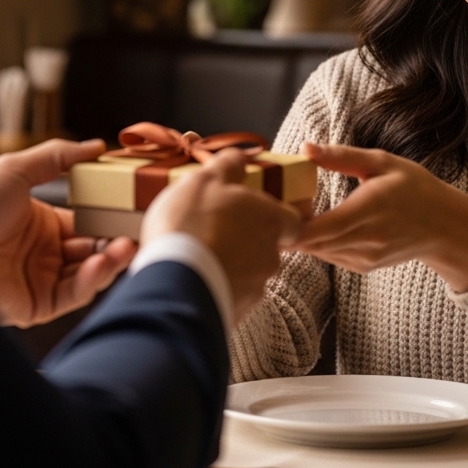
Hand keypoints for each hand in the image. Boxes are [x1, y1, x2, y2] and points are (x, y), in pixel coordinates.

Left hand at [0, 140, 136, 326]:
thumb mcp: (14, 169)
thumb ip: (57, 156)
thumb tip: (96, 146)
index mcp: (44, 224)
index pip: (90, 222)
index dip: (112, 218)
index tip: (134, 210)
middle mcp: (46, 254)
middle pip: (96, 249)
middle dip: (119, 241)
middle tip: (140, 232)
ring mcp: (42, 280)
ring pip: (91, 274)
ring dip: (112, 260)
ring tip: (125, 246)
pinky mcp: (36, 305)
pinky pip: (73, 294)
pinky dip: (91, 280)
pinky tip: (99, 263)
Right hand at [141, 149, 301, 322]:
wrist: (175, 284)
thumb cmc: (193, 224)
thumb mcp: (206, 179)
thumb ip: (228, 165)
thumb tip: (239, 156)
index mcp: (271, 220)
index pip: (292, 219)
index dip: (275, 215)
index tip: (255, 212)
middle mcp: (271, 255)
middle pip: (268, 245)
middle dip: (246, 239)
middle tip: (216, 230)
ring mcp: (255, 287)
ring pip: (249, 272)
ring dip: (230, 264)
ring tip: (199, 256)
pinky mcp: (237, 311)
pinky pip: (231, 295)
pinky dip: (217, 286)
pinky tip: (193, 278)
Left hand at [284, 142, 467, 292]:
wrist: (447, 227)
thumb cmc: (415, 188)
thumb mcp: (382, 162)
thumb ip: (341, 156)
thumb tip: (305, 148)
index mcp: (367, 211)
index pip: (314, 229)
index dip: (288, 221)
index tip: (278, 200)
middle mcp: (365, 240)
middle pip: (308, 243)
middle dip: (287, 225)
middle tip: (278, 201)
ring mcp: (364, 258)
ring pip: (316, 251)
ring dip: (302, 234)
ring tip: (297, 208)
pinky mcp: (363, 266)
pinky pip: (329, 255)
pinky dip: (318, 241)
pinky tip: (321, 222)